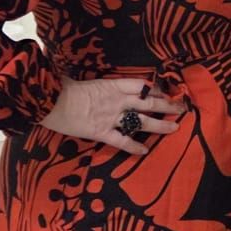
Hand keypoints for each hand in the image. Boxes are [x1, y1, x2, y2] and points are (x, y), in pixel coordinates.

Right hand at [39, 76, 186, 155]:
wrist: (48, 101)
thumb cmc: (60, 87)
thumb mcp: (80, 79)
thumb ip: (93, 82)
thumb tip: (91, 80)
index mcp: (112, 85)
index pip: (141, 85)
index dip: (156, 89)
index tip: (167, 92)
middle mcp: (117, 100)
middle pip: (149, 102)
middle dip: (167, 105)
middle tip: (182, 108)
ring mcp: (111, 117)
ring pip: (142, 121)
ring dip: (160, 125)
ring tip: (175, 128)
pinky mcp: (102, 132)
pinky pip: (122, 141)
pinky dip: (134, 147)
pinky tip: (145, 151)